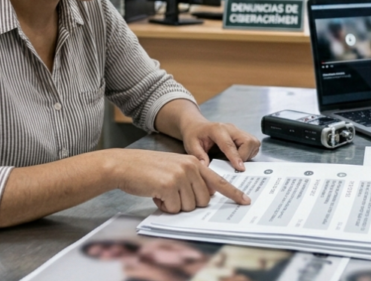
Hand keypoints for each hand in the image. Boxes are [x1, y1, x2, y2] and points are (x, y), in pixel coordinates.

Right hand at [109, 149, 249, 212]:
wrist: (125, 165)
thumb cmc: (147, 169)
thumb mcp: (175, 168)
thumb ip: (192, 178)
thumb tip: (206, 196)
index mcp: (194, 162)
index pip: (219, 180)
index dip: (233, 193)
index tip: (245, 201)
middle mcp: (191, 167)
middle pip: (203, 201)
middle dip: (187, 203)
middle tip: (171, 193)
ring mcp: (181, 175)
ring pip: (189, 206)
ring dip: (174, 205)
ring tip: (161, 191)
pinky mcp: (169, 185)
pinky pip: (173, 208)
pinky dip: (163, 206)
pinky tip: (155, 194)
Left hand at [181, 121, 260, 171]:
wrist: (197, 126)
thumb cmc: (194, 135)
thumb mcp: (191, 145)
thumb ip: (199, 156)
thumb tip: (207, 168)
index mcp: (217, 129)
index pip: (229, 144)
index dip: (235, 157)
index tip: (240, 168)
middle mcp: (231, 128)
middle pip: (248, 141)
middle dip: (245, 155)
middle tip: (235, 165)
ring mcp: (238, 131)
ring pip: (253, 142)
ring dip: (248, 154)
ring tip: (236, 161)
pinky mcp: (242, 135)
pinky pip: (253, 145)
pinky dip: (249, 153)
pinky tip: (238, 156)